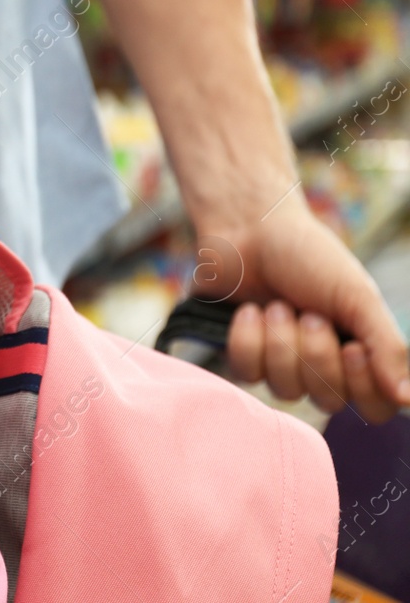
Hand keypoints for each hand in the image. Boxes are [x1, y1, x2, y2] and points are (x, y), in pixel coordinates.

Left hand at [193, 190, 409, 421]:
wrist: (248, 229)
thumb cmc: (309, 257)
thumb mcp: (358, 295)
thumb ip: (387, 346)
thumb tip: (408, 399)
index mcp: (360, 352)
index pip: (375, 407)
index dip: (363, 387)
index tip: (352, 348)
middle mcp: (323, 366)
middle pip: (328, 401)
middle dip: (316, 353)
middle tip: (308, 311)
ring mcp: (281, 364)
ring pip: (287, 390)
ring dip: (281, 342)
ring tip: (277, 305)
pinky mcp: (243, 357)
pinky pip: (248, 374)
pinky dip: (248, 339)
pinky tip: (249, 311)